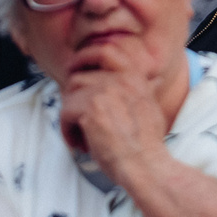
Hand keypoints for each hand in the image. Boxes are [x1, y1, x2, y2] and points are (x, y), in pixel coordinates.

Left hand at [56, 49, 176, 184]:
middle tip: (72, 113)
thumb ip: (140, 90)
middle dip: (71, 97)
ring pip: (69, 94)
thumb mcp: (150, 108)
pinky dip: (67, 131)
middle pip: (79, 77)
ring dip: (69, 116)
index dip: (85, 55)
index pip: (106, 50)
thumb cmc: (148, 145)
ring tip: (80, 135)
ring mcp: (105, 93)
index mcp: (135, 78)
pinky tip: (78, 144)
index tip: (74, 66)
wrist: (146, 165)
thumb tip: (146, 81)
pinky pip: (65, 112)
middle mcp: (120, 81)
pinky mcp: (91, 110)